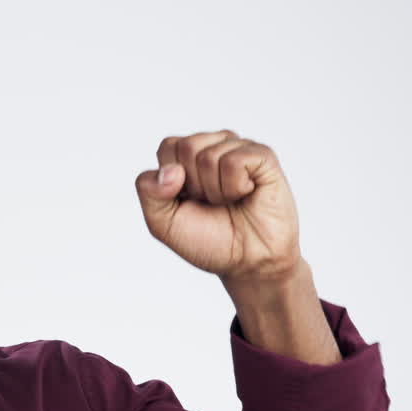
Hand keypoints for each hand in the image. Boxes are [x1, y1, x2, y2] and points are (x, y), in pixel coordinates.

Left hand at [134, 130, 300, 285]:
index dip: (171, 181)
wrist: (248, 261)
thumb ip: (149, 192)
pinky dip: (234, 187)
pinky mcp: (262, 156)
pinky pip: (234, 161)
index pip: (168, 146)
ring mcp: (239, 148)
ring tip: (228, 201)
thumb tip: (171, 170)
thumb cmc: (209, 239)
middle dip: (194, 185)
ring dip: (215, 191)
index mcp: (187, 158)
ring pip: (208, 155)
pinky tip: (246, 194)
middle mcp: (214, 146)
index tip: (187, 200)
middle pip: (187, 146)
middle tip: (211, 202)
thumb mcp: (162, 222)